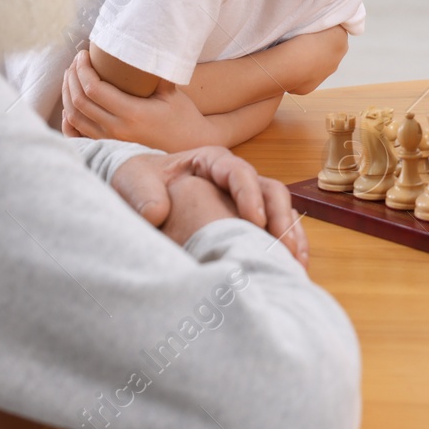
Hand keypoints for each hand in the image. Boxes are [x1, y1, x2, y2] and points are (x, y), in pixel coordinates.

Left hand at [63, 49, 214, 149]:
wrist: (189, 147)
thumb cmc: (183, 118)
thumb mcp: (171, 92)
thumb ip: (153, 72)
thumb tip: (140, 47)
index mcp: (132, 113)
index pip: (94, 89)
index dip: (83, 69)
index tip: (83, 54)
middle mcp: (117, 129)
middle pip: (79, 102)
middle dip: (72, 77)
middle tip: (76, 62)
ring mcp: (111, 141)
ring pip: (74, 118)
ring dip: (67, 95)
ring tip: (71, 78)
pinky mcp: (109, 147)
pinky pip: (78, 135)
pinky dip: (69, 119)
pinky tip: (69, 106)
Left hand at [111, 146, 308, 264]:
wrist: (136, 194)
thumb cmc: (138, 182)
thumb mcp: (132, 180)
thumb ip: (142, 193)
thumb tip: (156, 213)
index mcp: (213, 161)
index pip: (240, 172)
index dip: (250, 195)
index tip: (254, 220)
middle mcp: (235, 178)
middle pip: (270, 191)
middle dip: (281, 218)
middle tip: (285, 247)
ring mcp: (244, 198)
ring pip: (279, 210)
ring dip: (290, 235)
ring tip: (295, 263)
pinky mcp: (245, 220)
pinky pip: (274, 228)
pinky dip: (285, 245)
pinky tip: (293, 267)